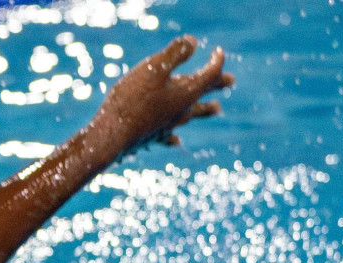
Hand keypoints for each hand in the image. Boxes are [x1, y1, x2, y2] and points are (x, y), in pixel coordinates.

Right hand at [93, 36, 233, 154]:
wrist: (110, 136)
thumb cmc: (131, 100)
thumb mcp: (154, 68)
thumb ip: (175, 53)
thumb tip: (193, 42)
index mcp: (187, 92)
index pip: (211, 73)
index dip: (217, 60)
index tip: (217, 51)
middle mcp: (182, 110)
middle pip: (205, 94)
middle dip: (217, 84)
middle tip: (231, 81)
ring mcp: (168, 125)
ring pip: (192, 115)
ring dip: (204, 109)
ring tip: (217, 109)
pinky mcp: (152, 137)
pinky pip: (169, 136)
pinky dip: (175, 135)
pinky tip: (176, 140)